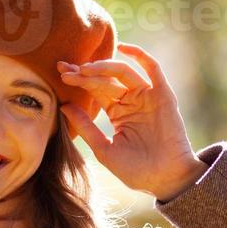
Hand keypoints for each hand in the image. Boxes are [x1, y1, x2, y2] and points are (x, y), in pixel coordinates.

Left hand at [57, 41, 206, 200]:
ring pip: (123, 73)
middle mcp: (132, 101)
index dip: (79, 81)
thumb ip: (86, 127)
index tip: (61, 74)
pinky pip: (152, 69)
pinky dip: (139, 55)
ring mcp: (148, 96)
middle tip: (65, 69)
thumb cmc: (136, 171)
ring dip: (103, 67)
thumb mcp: (104, 149)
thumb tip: (63, 106)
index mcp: (118, 113)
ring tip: (85, 69)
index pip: (95, 90)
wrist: (166, 180)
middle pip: (106, 79)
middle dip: (86, 73)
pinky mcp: (162, 95)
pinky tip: (122, 48)